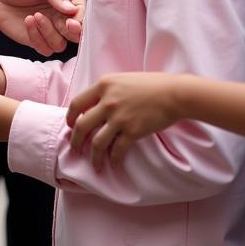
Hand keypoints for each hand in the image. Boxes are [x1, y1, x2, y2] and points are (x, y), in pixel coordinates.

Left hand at [0, 0, 83, 54]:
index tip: (72, 21)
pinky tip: (27, 21)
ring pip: (61, 44)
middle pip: (77, 33)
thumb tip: (72, 10)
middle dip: (72, 32)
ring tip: (35, 16)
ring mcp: (49, 30)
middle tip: (63, 24)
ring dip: (49, 32)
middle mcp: (61, 17)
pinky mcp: (36, 41)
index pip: (83, 12)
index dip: (81, 20)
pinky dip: (37, 38)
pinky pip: (44, 49)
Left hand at [66, 72, 180, 169]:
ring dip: (93, 157)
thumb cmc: (151, 84)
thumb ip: (108, 90)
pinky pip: (117, 150)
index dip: (70, 117)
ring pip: (97, 143)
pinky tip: (114, 164)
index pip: (77, 103)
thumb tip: (95, 106)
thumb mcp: (123, 80)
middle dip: (76, 141)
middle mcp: (108, 101)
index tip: (71, 126)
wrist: (174, 93)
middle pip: (81, 125)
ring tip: (94, 165)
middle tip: (76, 149)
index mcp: (104, 85)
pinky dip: (114, 160)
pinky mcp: (132, 131)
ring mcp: (119, 117)